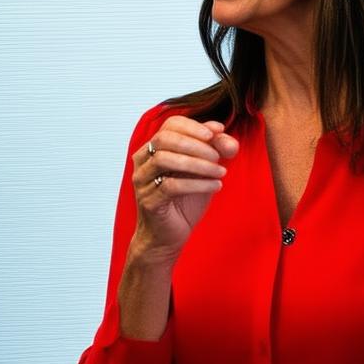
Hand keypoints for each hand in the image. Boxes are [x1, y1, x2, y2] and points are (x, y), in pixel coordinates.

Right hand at [130, 116, 238, 267]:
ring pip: (165, 160)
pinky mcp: (149, 201)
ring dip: (198, 163)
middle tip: (219, 156)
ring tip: (220, 172)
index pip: (169, 125)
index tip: (217, 134)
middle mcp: (142, 162)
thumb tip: (221, 129)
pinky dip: (198, 184)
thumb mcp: (201, 171)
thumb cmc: (183, 203)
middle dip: (196, 144)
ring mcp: (142, 182)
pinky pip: (171, 186)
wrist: (167, 238)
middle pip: (164, 139)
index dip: (194, 126)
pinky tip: (216, 186)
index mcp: (153, 150)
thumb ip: (211, 149)